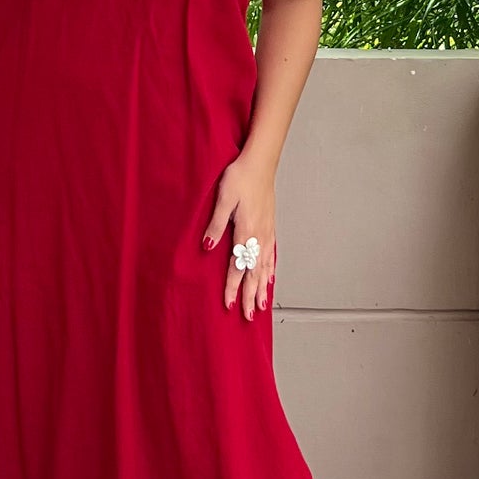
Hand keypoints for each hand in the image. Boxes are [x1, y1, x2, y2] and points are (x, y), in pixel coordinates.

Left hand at [202, 153, 275, 319]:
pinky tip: (269, 277)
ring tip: (261, 305)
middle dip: (250, 296)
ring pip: (265, 267)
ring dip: (262, 287)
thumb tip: (208, 248)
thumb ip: (215, 225)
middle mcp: (258, 236)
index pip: (238, 267)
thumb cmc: (239, 177)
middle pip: (254, 273)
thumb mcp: (222, 199)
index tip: (229, 305)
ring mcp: (267, 232)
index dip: (233, 288)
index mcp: (245, 231)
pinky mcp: (270, 226)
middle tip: (248, 316)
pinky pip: (271, 254)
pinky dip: (270, 269)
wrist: (259, 163)